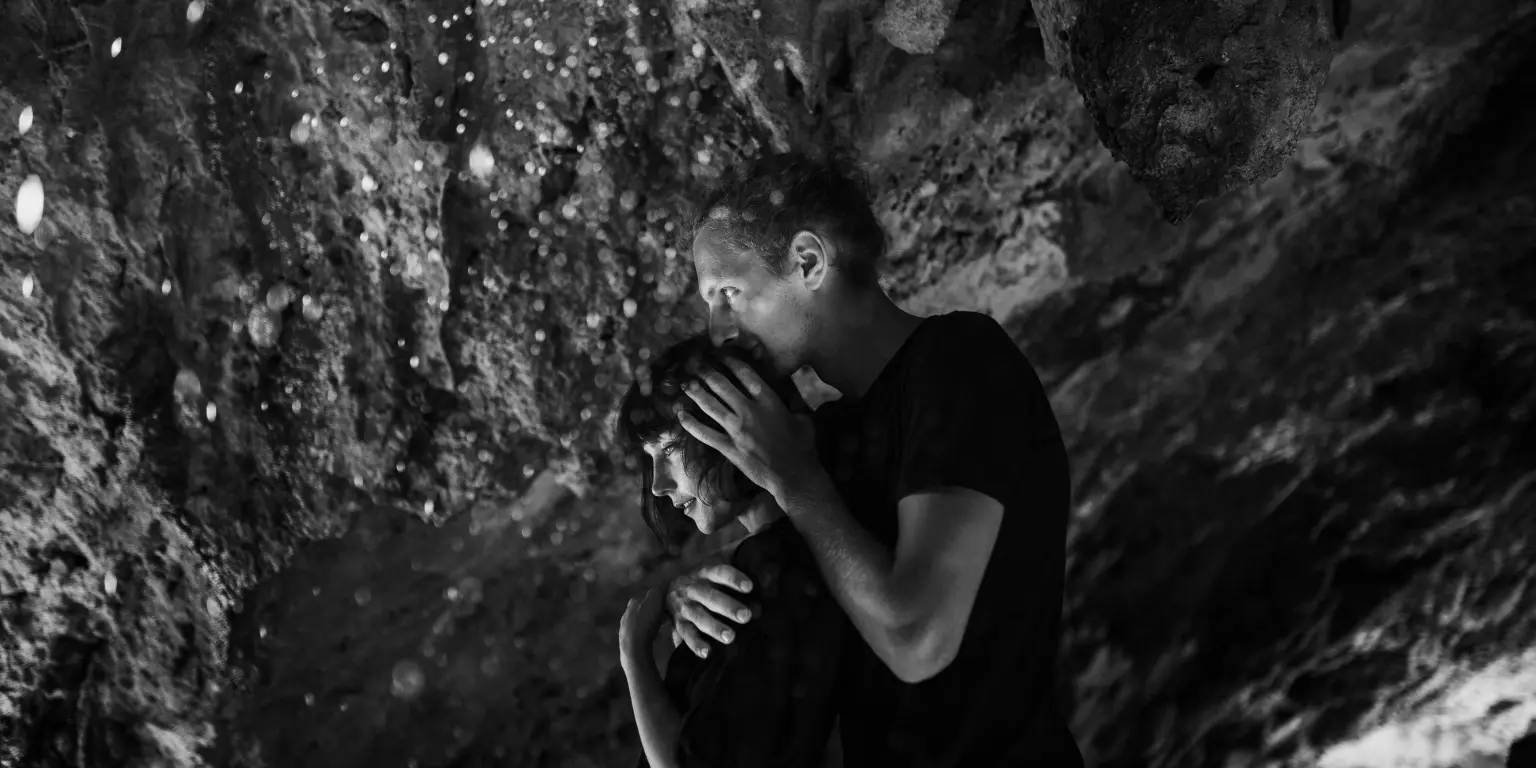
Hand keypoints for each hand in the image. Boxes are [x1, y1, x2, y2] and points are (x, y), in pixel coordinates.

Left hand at [619, 588, 668, 659]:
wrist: (633, 646)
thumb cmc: (645, 621)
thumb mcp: (655, 599)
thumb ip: (659, 589)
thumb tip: (665, 582)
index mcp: (633, 601)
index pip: (649, 594)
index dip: (661, 597)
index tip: (670, 601)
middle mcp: (627, 612)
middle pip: (645, 608)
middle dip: (657, 610)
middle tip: (668, 615)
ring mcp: (626, 627)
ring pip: (643, 620)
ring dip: (653, 622)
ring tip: (664, 626)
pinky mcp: (627, 640)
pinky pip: (641, 633)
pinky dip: (649, 632)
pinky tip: (655, 637)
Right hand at [665, 563, 755, 657]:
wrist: (670, 587)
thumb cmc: (706, 576)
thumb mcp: (720, 560)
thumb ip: (743, 559)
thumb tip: (771, 573)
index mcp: (705, 572)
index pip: (719, 572)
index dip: (734, 579)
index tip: (749, 587)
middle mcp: (693, 588)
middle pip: (710, 597)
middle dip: (728, 607)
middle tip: (746, 616)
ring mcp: (684, 607)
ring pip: (698, 617)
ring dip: (714, 627)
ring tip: (731, 637)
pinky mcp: (679, 623)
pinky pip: (686, 634)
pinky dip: (695, 644)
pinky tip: (707, 653)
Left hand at [677, 358, 819, 503]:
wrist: (794, 475)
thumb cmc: (803, 446)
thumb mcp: (804, 417)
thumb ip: (794, 401)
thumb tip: (791, 388)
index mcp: (769, 401)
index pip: (746, 375)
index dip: (732, 363)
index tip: (722, 356)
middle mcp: (750, 411)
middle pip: (723, 387)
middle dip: (708, 374)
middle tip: (697, 367)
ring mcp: (737, 430)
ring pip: (711, 406)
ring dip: (697, 393)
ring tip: (687, 385)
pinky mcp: (729, 447)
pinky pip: (705, 434)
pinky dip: (692, 424)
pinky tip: (681, 416)